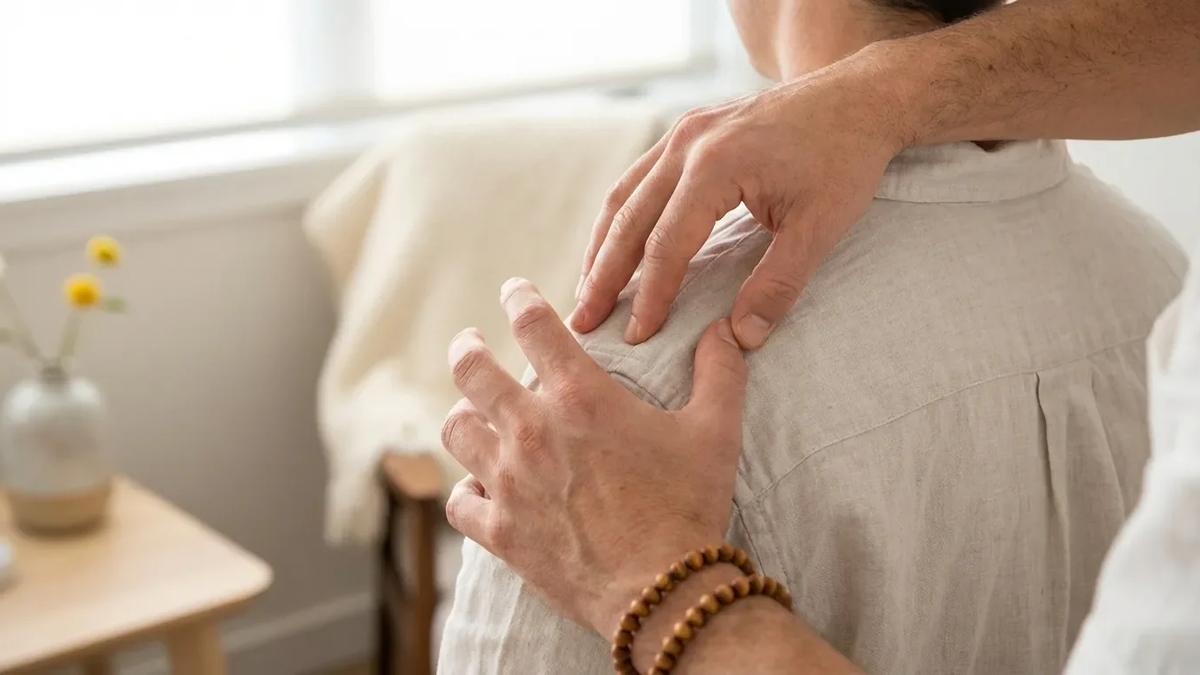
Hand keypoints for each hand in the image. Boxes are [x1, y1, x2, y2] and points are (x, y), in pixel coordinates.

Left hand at [442, 278, 748, 635]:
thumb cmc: (690, 506)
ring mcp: (509, 482)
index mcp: (581, 397)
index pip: (533, 324)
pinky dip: (466, 490)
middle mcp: (533, 430)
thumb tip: (727, 329)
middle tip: (468, 344)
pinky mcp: (499, 531)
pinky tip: (479, 488)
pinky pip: (458, 501)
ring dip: (464, 417)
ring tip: (472, 414)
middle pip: (471, 370)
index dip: (519, 297)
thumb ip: (719, 371)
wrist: (666, 592)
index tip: (513, 290)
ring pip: (456, 430)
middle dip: (466, 348)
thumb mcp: (716, 430)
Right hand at [571, 56, 906, 348]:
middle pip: (628, 219)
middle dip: (602, 276)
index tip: (634, 337)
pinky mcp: (688, 133)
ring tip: (587, 292)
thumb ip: (778, 285)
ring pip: (623, 196)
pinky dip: (620, 218)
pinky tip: (614, 248)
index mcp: (716, 166)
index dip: (648, 296)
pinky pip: (639, 179)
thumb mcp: (820, 227)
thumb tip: (742, 339)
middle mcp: (687, 144)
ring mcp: (683, 133)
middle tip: (582, 324)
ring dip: (602, 247)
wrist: (858, 97)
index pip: (666, 244)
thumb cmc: (844, 158)